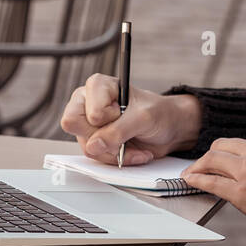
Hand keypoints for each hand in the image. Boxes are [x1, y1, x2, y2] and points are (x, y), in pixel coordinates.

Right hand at [59, 73, 201, 165]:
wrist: (168, 128)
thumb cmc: (158, 113)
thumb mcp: (143, 118)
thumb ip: (118, 131)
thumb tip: (93, 146)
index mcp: (98, 86)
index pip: (87, 110)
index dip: (107, 117)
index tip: (123, 112)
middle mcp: (88, 103)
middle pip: (76, 127)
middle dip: (107, 137)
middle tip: (126, 131)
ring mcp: (89, 124)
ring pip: (88, 147)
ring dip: (116, 151)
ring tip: (134, 143)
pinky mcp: (94, 141)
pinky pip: (96, 157)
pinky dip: (117, 159)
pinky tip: (132, 151)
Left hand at [179, 131, 245, 245]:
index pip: (241, 143)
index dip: (228, 154)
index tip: (221, 162)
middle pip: (221, 146)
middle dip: (209, 157)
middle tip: (200, 167)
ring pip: (212, 160)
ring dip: (198, 167)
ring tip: (190, 175)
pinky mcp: (242, 192)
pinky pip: (210, 182)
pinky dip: (196, 180)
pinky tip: (190, 182)